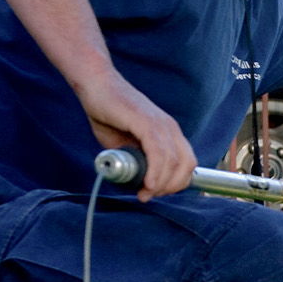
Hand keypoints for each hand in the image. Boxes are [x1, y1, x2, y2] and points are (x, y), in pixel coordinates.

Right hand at [76, 72, 195, 201]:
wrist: (95, 86)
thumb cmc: (107, 115)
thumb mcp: (125, 146)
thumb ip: (135, 162)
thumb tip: (138, 184)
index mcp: (170, 134)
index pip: (187, 164)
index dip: (175, 184)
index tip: (156, 193)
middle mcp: (170, 128)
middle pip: (186, 166)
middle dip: (170, 187)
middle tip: (148, 195)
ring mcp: (160, 124)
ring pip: (173, 162)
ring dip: (160, 183)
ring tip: (144, 192)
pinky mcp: (146, 121)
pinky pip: (158, 151)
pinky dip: (155, 171)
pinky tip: (147, 183)